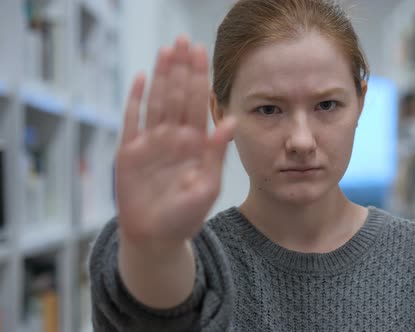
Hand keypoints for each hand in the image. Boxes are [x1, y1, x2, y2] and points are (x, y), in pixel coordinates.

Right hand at [115, 35, 234, 248]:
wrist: (156, 237)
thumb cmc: (186, 216)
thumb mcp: (208, 185)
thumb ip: (216, 153)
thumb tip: (231, 120)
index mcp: (194, 143)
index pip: (197, 103)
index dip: (198, 78)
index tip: (201, 53)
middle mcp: (173, 137)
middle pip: (176, 95)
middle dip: (181, 69)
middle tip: (183, 41)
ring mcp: (151, 142)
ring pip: (156, 101)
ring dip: (160, 76)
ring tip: (165, 51)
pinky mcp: (129, 152)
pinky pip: (131, 120)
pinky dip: (134, 100)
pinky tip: (139, 78)